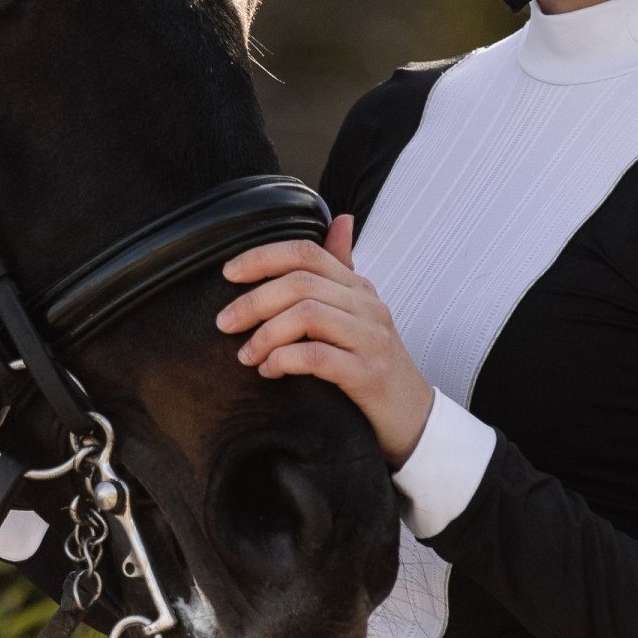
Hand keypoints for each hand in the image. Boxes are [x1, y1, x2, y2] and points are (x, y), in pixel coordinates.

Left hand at [217, 215, 433, 467]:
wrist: (413, 417)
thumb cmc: (372, 364)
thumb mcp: (356, 314)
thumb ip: (340, 271)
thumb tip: (339, 220)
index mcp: (358, 287)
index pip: (307, 253)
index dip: (262, 257)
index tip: (228, 274)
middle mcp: (367, 306)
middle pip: (301, 283)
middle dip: (254, 301)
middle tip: (224, 322)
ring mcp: (371, 338)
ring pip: (306, 315)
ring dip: (265, 334)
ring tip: (247, 355)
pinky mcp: (368, 374)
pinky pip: (316, 357)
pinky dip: (284, 361)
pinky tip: (270, 371)